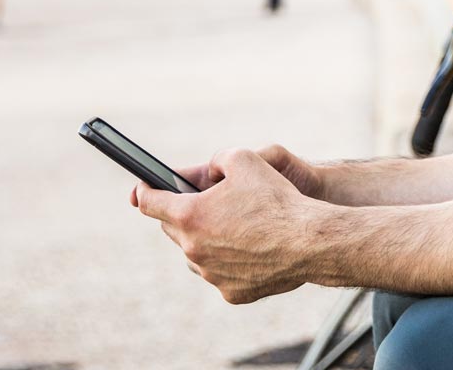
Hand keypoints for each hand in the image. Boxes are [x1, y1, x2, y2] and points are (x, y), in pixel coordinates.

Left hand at [129, 148, 319, 303]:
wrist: (309, 242)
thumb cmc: (277, 199)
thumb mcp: (244, 158)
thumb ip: (217, 159)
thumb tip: (210, 170)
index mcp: (189, 215)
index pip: (149, 203)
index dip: (144, 191)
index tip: (143, 188)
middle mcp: (194, 249)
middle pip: (171, 229)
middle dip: (180, 214)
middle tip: (199, 203)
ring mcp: (211, 274)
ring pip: (194, 254)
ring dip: (202, 240)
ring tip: (227, 227)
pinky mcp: (231, 293)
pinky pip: (218, 273)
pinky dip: (226, 262)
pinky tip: (246, 249)